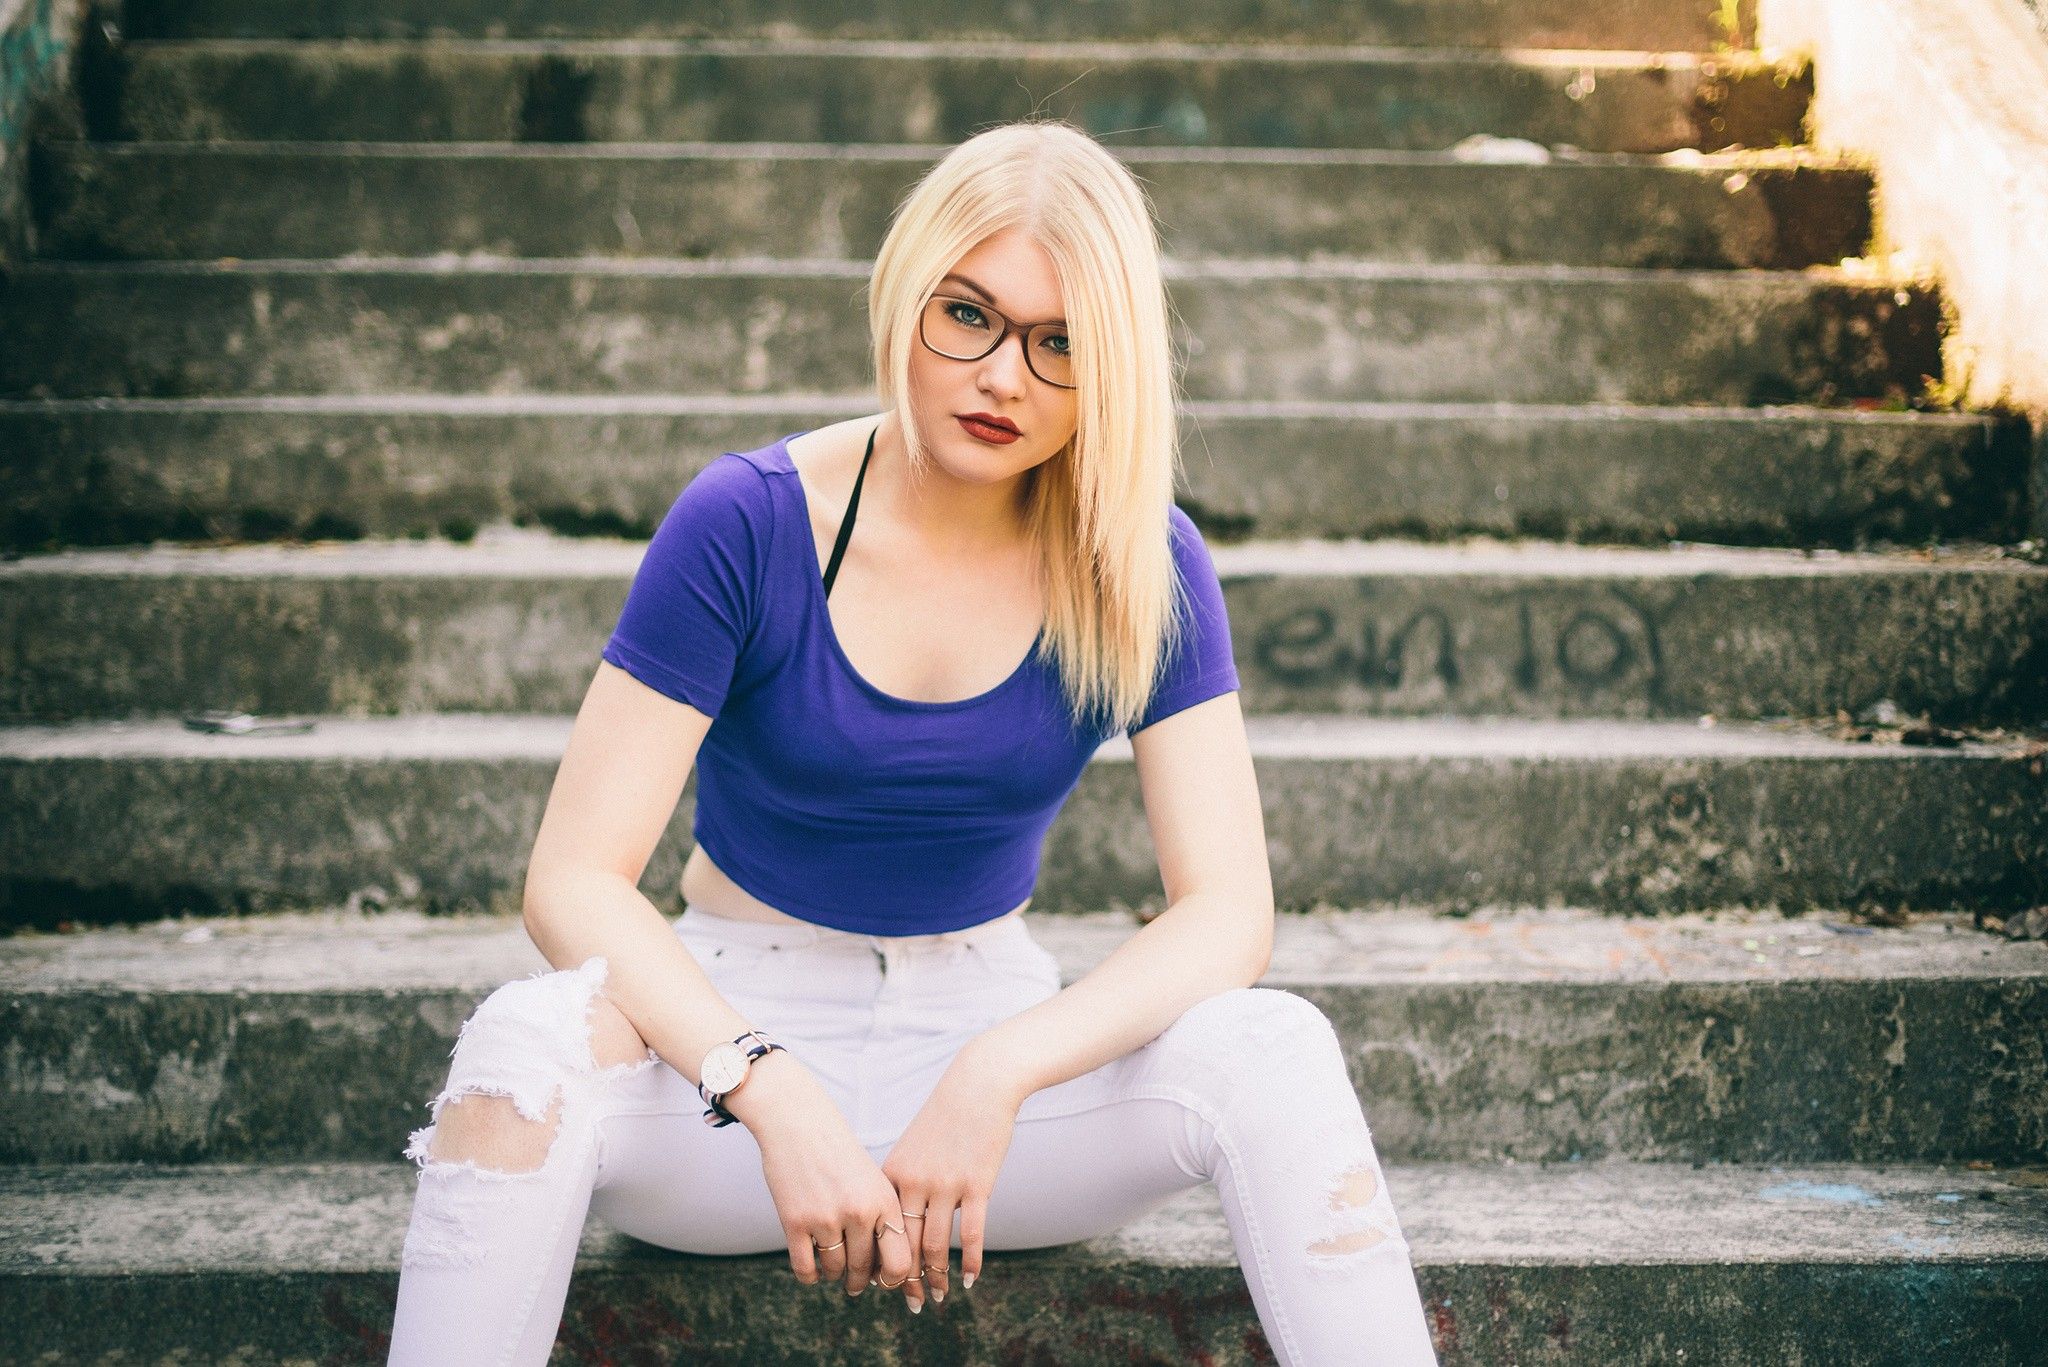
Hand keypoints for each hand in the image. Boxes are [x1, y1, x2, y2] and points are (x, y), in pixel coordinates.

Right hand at [728, 1051, 920, 1297]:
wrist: (799, 1123)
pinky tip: (813, 1270)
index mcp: (884, 1201)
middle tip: (855, 1284)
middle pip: (864, 1270)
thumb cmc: (840, 1155)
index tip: (882, 1280)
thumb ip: (881, 1222)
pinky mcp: (795, 1222)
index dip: (892, 1279)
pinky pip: (806, 1269)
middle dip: (859, 1281)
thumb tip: (883, 1276)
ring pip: (835, 1271)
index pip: (899, 1263)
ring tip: (834, 1269)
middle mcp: (859, 1211)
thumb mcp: (872, 1182)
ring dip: (834, 1275)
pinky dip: (810, 1276)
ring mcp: (826, 1218)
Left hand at [879, 1039, 1032, 1310]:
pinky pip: (972, 1233)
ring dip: (936, 1277)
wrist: (979, 1085)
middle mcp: (914, 1182)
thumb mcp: (914, 1146)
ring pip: (935, 1244)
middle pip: (905, 1243)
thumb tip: (898, 1218)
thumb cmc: (947, 1117)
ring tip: (937, 1298)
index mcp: (893, 1174)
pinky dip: (969, 1261)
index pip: (881, 1228)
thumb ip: (904, 1180)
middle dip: (907, 1279)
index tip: (882, 1284)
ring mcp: (946, 1184)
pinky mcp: (977, 1184)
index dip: (881, 1260)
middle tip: (910, 1303)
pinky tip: (968, 1280)